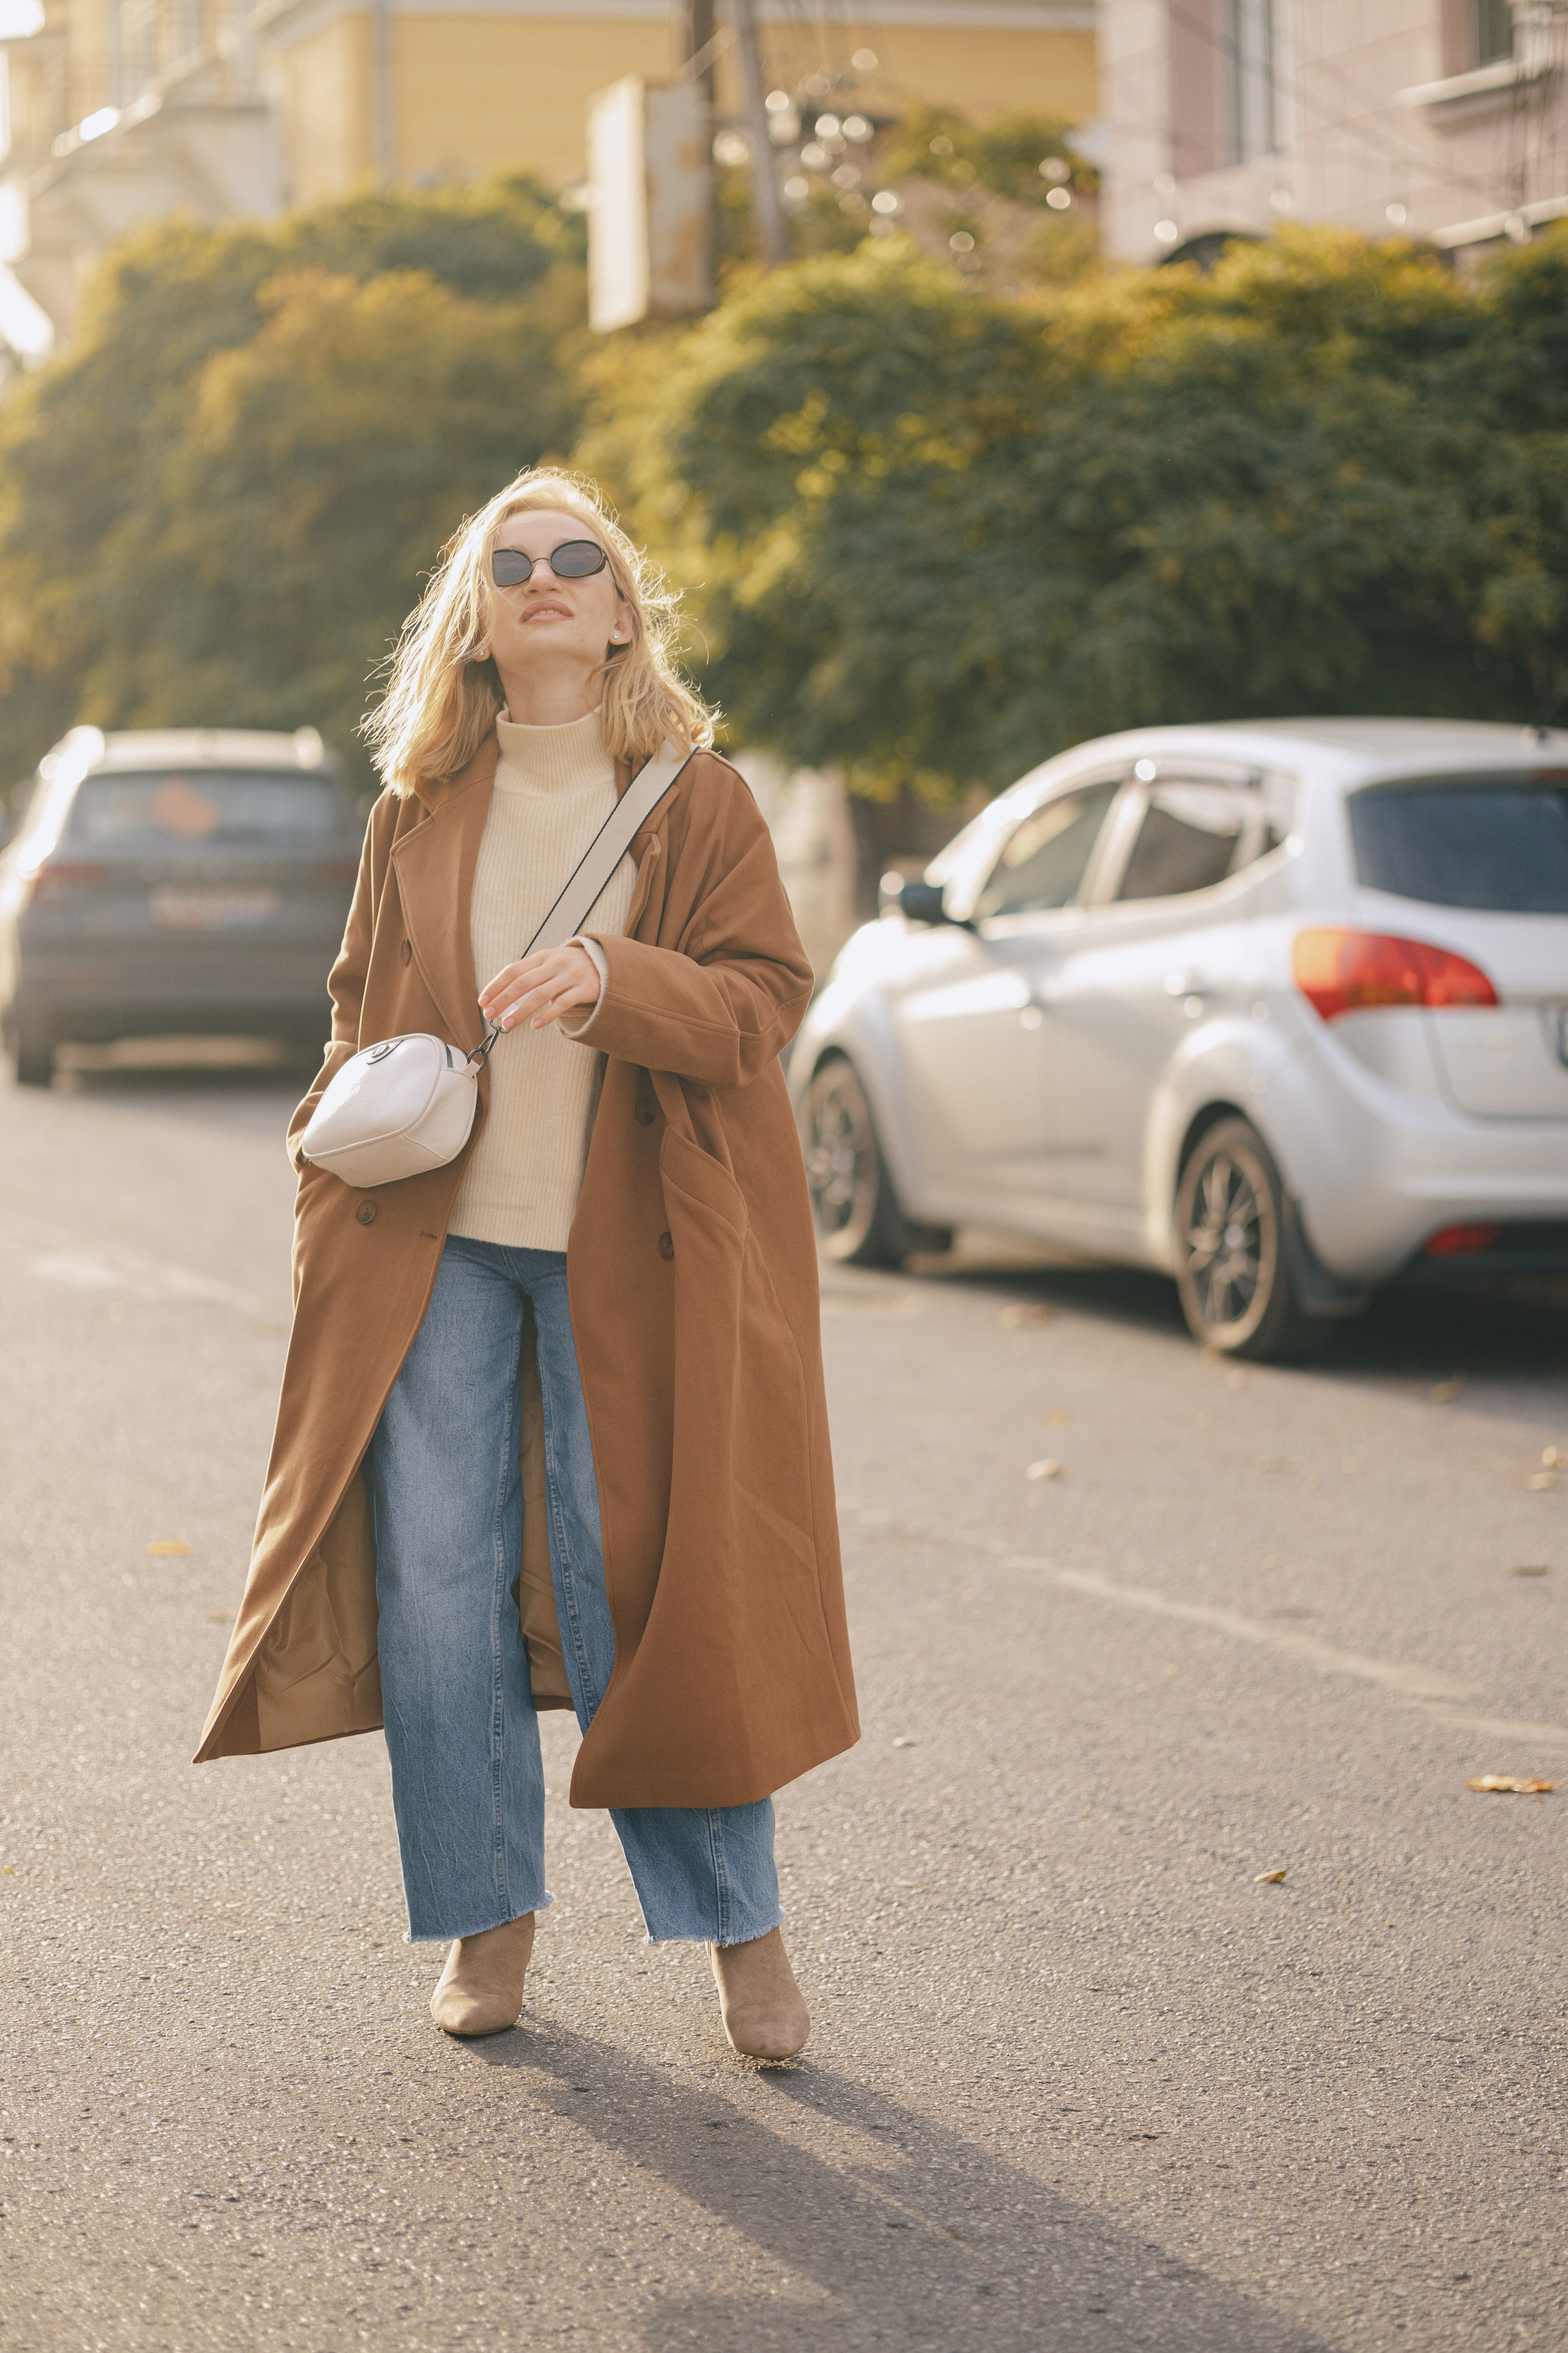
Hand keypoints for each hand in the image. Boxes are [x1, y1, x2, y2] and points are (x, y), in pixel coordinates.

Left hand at [479, 942, 600, 1032]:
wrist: (603, 963)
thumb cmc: (568, 967)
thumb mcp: (548, 963)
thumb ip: (528, 974)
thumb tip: (499, 994)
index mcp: (542, 957)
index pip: (513, 970)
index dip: (496, 985)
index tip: (482, 1000)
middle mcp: (554, 964)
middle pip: (523, 982)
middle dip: (503, 999)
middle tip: (489, 1014)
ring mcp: (569, 976)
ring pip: (541, 994)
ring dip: (521, 1011)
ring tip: (507, 1025)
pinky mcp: (584, 989)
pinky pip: (563, 1003)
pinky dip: (547, 1015)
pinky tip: (535, 1025)